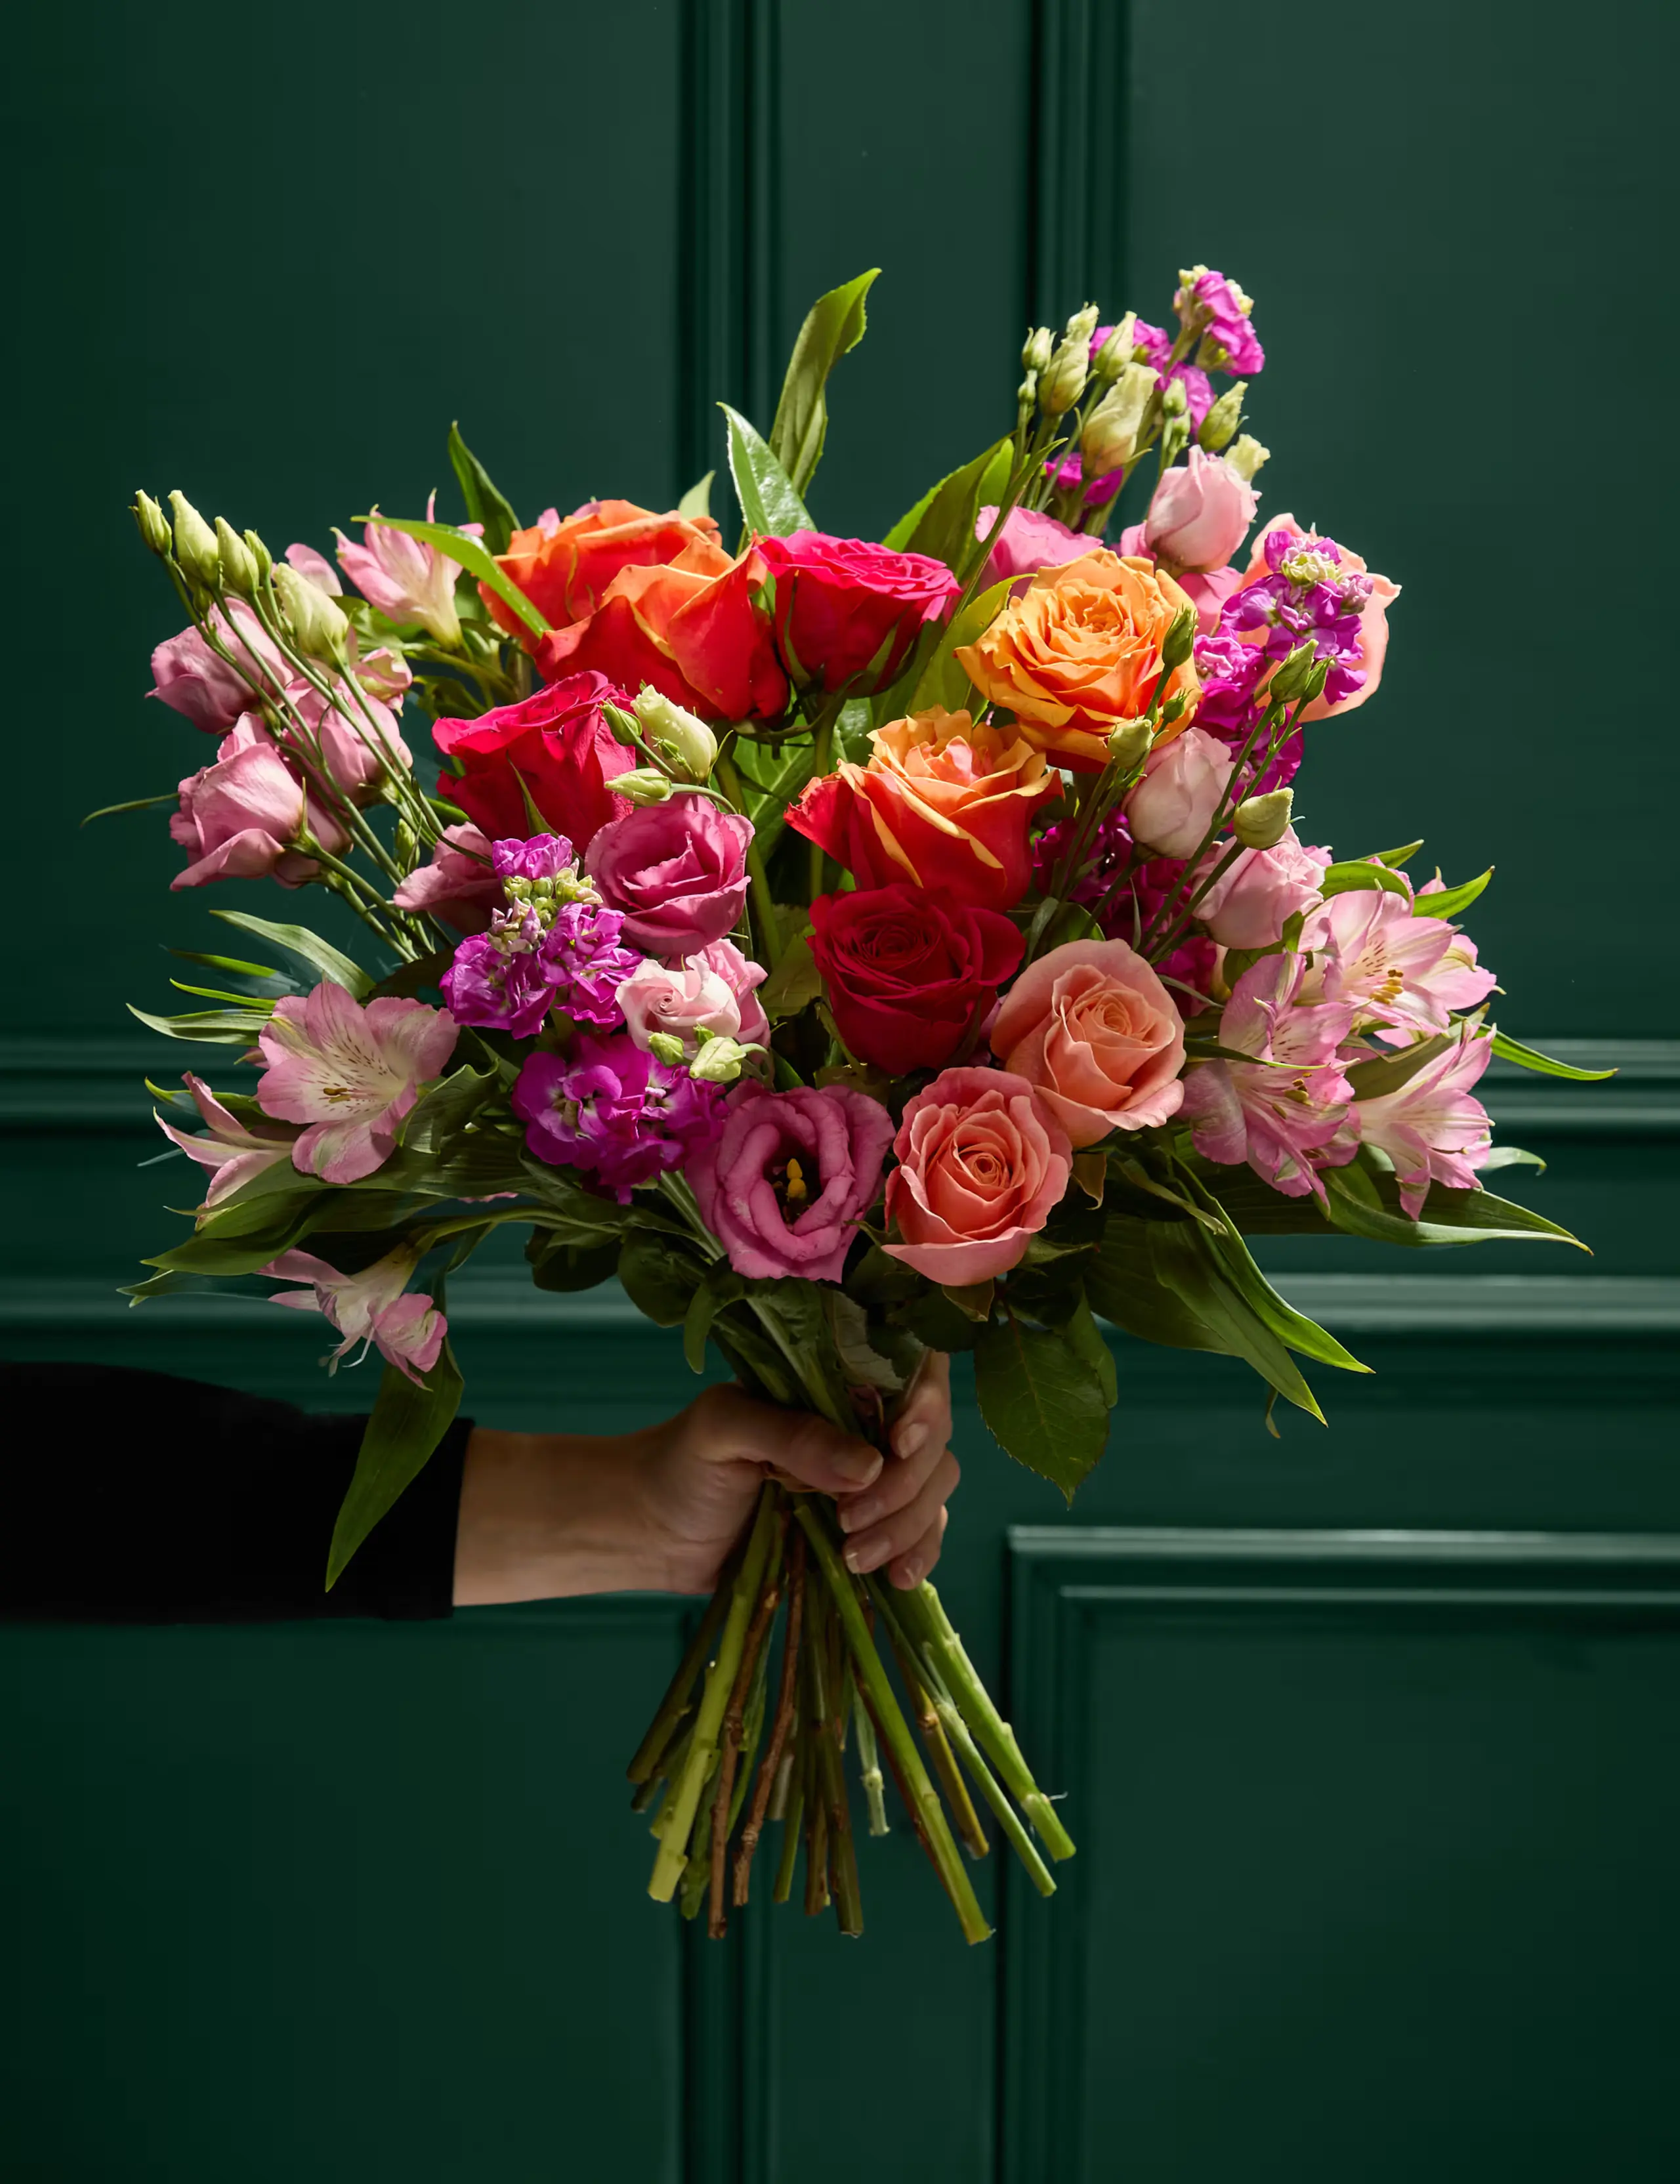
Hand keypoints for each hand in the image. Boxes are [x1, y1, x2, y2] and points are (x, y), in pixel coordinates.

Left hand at [453, 1353, 957, 1605]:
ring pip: (933, 1489)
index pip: (913, 1371)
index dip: (926, 1404)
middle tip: (849, 1518)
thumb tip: (868, 1465)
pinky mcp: (869, 1528)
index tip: (898, 1444)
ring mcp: (872, 1478)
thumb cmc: (680, 1463)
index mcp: (835, 1380)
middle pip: (933, 1440)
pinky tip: (895, 1578)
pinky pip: (921, 1535)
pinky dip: (919, 1555)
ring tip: (852, 1556)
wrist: (653, 1532)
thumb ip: (789, 1435)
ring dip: (907, 1526)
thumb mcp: (722, 1430)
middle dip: (905, 1484)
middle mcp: (864, 1422)